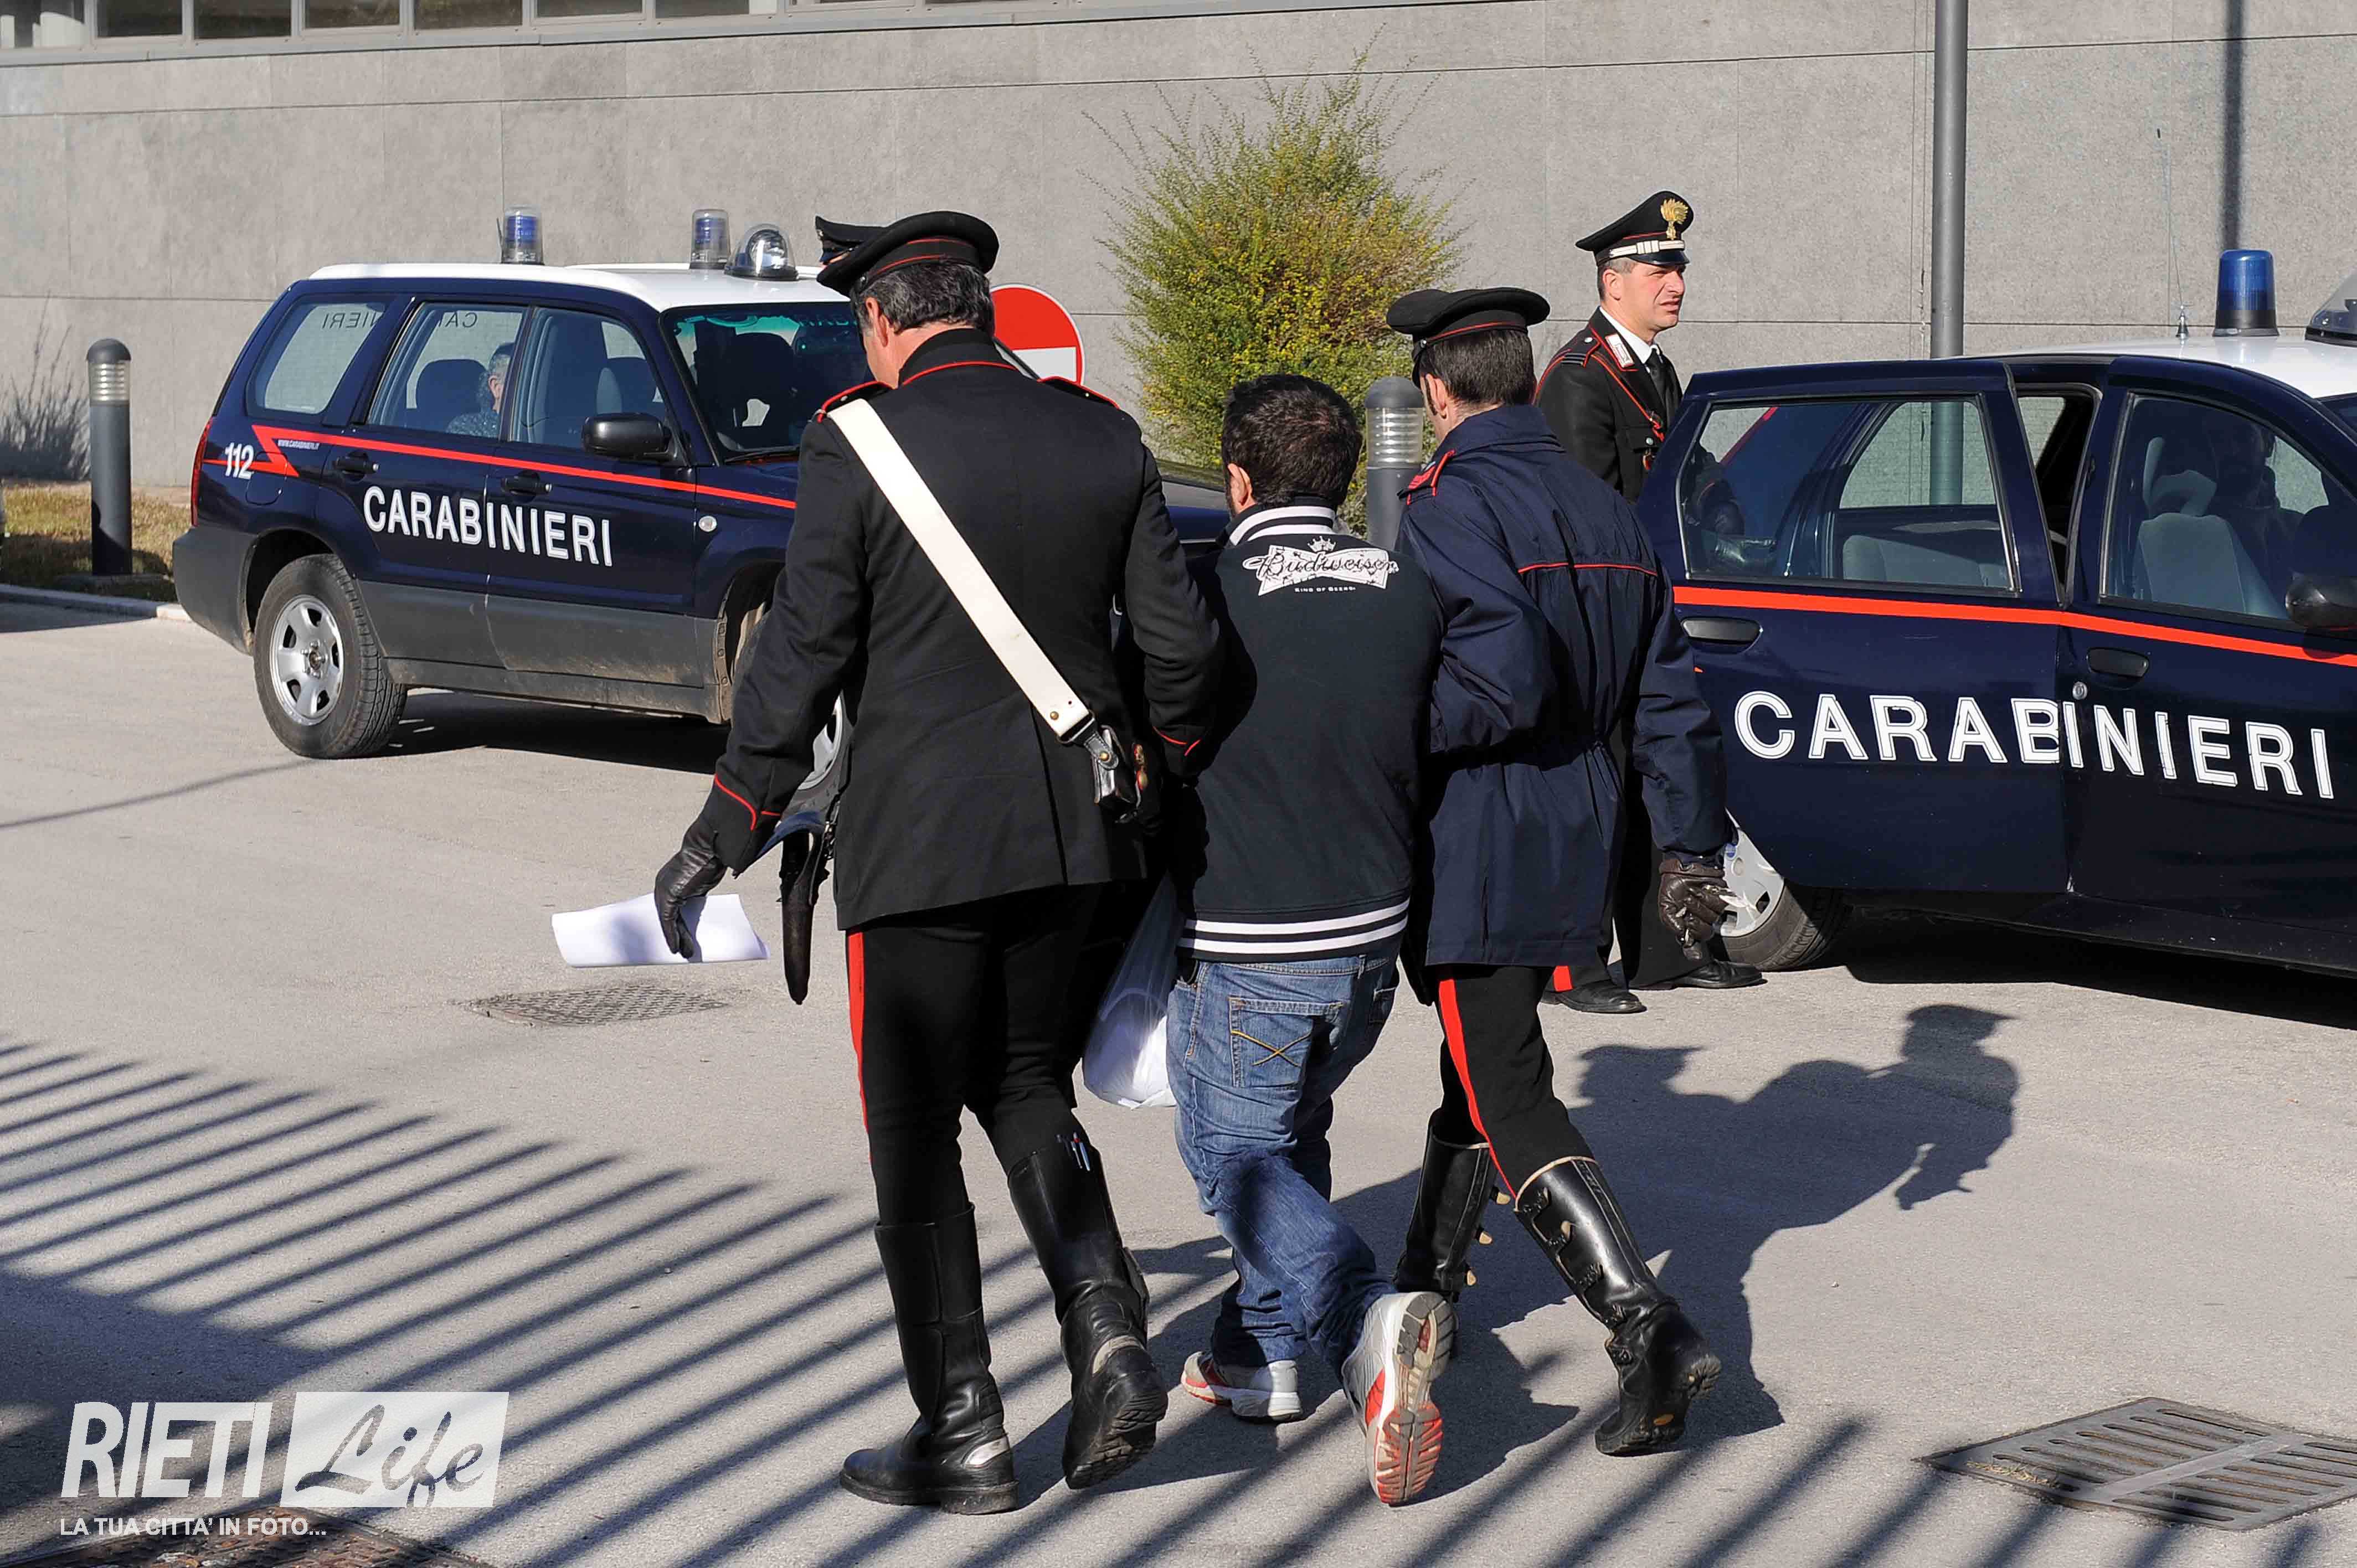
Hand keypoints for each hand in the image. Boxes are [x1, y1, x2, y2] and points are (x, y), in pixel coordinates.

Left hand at [654, 827, 725, 958]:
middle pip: (665, 916)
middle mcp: (662, 885)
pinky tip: (677, 948)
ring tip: (682, 953)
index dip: (673, 923)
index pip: (667, 907)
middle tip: (678, 949)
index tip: (679, 936)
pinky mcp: (669, 896)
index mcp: (668, 880)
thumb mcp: (701, 883)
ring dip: (674, 939)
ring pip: (666, 921)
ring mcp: (663, 890)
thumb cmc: (709, 861)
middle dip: (672, 934)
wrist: (710, 848)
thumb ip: (695, 896)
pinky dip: (672, 936)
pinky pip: (668, 921)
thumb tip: (697, 908)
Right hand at [1657, 853, 1736, 954]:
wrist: (1683, 867)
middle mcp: (1700, 920)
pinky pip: (1720, 904)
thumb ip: (1671, 923)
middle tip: (1687, 904)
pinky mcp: (1720, 899)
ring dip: (1701, 903)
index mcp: (1687, 925)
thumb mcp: (1665, 907)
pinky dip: (1709, 896)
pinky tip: (1702, 890)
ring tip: (1692, 893)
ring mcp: (1711, 910)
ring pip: (1713, 917)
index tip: (1695, 953)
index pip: (1693, 944)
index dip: (1694, 951)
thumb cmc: (1673, 886)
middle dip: (1695, 916)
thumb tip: (1682, 935)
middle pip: (1705, 932)